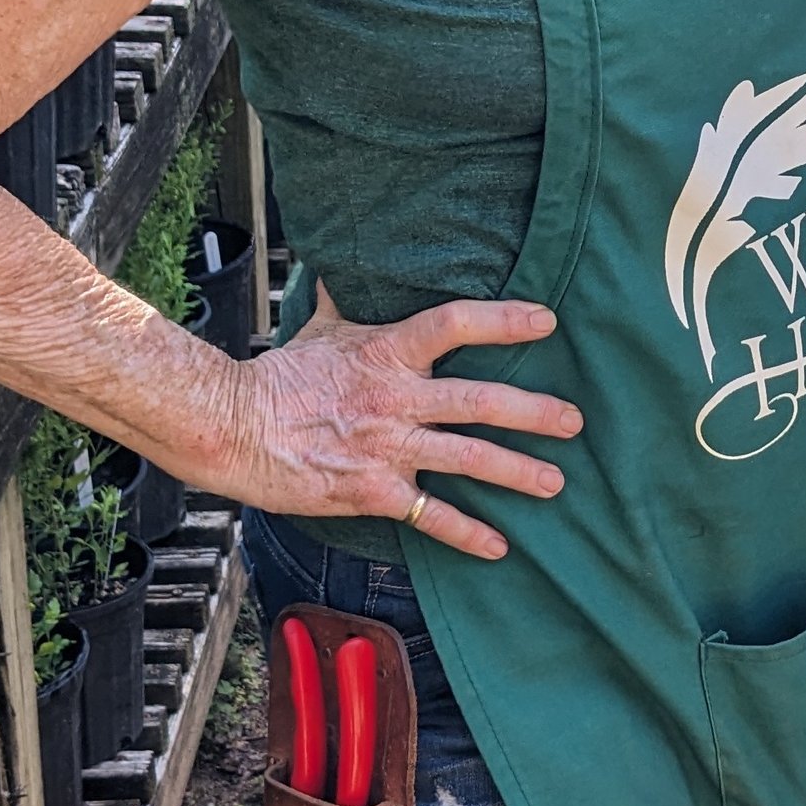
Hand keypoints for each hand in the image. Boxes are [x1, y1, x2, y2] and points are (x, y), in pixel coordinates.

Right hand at [205, 285, 582, 559]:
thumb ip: (344, 297)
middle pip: (480, 401)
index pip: (456, 324)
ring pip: (468, 459)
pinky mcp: (372, 491)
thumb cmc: (278, 375)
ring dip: (517, 472)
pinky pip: (430, 514)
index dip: (505, 320)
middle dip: (533, 412)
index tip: (547, 321)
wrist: (232, 428)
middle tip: (573, 420)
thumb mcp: (319, 326)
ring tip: (555, 482)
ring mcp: (388, 448)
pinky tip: (499, 544)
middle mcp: (397, 398)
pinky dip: (466, 532)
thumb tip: (343, 261)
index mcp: (387, 352)